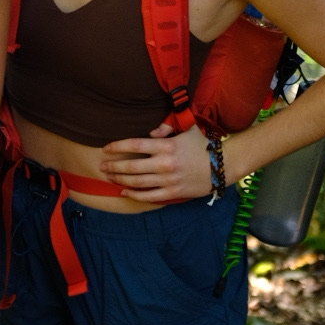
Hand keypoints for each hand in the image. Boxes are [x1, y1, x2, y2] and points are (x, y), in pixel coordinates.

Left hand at [99, 122, 213, 202]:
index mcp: (166, 146)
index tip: (106, 148)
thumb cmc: (203, 145)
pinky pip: (149, 196)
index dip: (118, 147)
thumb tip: (150, 133)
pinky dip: (134, 194)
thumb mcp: (186, 129)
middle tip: (102, 165)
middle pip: (131, 166)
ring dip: (120, 180)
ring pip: (137, 182)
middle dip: (113, 166)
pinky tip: (124, 191)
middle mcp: (165, 164)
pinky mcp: (173, 193)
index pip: (135, 145)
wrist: (223, 165)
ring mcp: (169, 180)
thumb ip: (166, 128)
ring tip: (109, 176)